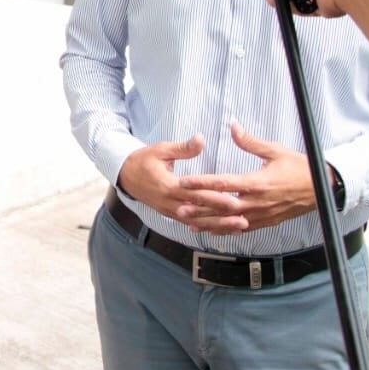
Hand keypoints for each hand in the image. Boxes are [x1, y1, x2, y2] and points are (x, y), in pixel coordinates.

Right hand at [116, 135, 241, 227]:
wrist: (125, 175)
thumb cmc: (144, 160)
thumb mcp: (161, 149)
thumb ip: (182, 148)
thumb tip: (201, 139)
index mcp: (168, 186)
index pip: (195, 194)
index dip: (215, 199)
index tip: (234, 201)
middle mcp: (170, 202)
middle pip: (199, 212)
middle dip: (222, 217)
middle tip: (243, 220)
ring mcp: (170, 211)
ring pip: (197, 222)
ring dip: (218, 226)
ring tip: (239, 228)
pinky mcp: (171, 214)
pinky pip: (191, 223)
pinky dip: (208, 227)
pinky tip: (223, 230)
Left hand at [177, 122, 316, 233]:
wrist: (322, 188)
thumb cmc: (299, 167)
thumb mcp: (275, 151)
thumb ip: (250, 142)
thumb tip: (233, 125)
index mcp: (258, 182)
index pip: (224, 183)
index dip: (203, 182)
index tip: (185, 181)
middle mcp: (258, 201)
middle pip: (223, 206)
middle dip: (200, 208)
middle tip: (179, 207)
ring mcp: (262, 214)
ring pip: (230, 221)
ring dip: (209, 223)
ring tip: (189, 222)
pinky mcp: (266, 222)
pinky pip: (242, 229)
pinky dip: (225, 230)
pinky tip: (211, 231)